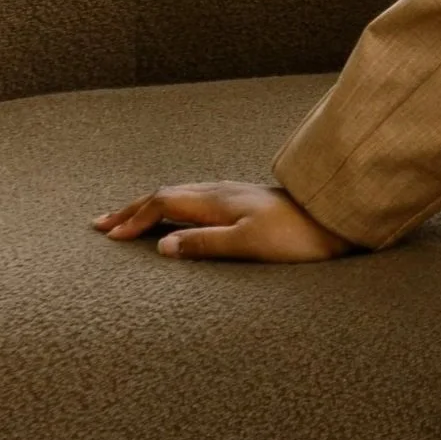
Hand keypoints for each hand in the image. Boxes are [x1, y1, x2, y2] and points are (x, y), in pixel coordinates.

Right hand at [91, 181, 355, 262]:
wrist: (338, 219)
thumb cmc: (297, 236)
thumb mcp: (247, 244)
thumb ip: (204, 243)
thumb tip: (161, 246)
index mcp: (215, 201)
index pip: (161, 204)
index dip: (132, 218)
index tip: (108, 235)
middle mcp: (221, 193)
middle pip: (166, 195)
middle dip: (132, 209)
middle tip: (102, 223)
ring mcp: (235, 196)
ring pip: (181, 196)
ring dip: (151, 207)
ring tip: (131, 219)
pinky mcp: (248, 203)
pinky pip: (197, 201)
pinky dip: (174, 208)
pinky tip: (180, 217)